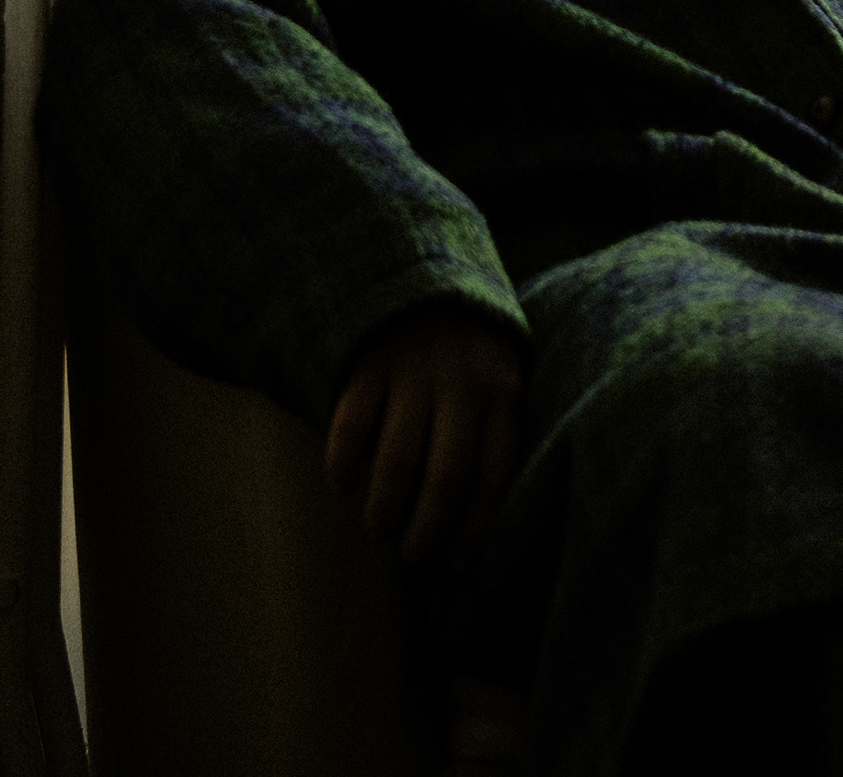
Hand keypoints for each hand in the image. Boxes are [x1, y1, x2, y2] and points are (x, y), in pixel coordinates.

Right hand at [323, 305, 525, 566]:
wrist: (430, 280)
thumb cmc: (471, 353)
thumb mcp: (502, 382)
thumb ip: (495, 435)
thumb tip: (477, 522)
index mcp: (501, 395)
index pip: (492, 477)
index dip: (473, 529)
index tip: (455, 562)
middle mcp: (460, 386)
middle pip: (445, 478)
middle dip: (427, 530)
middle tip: (412, 556)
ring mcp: (412, 373)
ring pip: (398, 459)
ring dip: (385, 507)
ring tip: (379, 529)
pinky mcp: (370, 363)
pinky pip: (351, 424)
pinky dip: (342, 462)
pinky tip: (341, 486)